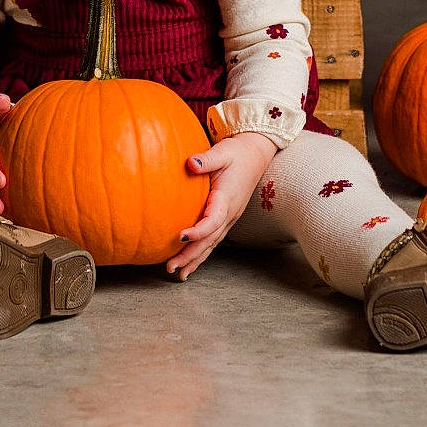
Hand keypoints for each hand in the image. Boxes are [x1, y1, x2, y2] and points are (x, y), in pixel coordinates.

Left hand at [165, 132, 276, 280]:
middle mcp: (230, 213)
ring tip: (179, 275)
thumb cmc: (236, 153)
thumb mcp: (222, 152)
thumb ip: (207, 159)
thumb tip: (191, 163)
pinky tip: (190, 264)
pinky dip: (202, 253)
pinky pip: (213, 240)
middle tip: (171, 267)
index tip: (180, 237)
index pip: (213, 220)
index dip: (198, 231)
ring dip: (195, 260)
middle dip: (191, 255)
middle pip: (210, 240)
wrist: (255, 155)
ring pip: (212, 244)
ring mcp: (230, 218)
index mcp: (227, 198)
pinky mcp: (226, 219)